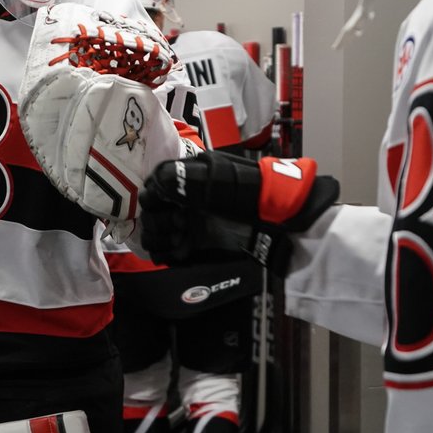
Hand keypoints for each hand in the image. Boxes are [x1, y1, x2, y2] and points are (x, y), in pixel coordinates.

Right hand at [138, 152, 338, 269]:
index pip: (153, 186)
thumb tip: (154, 186)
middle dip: (159, 221)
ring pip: (154, 232)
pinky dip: (166, 254)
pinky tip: (179, 253)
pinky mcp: (195, 246)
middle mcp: (184, 201)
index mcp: (187, 179)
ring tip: (180, 241)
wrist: (281, 225)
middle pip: (151, 211)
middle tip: (178, 227)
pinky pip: (166, 252)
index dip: (153, 198)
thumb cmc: (252, 196)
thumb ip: (184, 180)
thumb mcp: (219, 180)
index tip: (166, 208)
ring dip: (160, 238)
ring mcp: (188, 224)